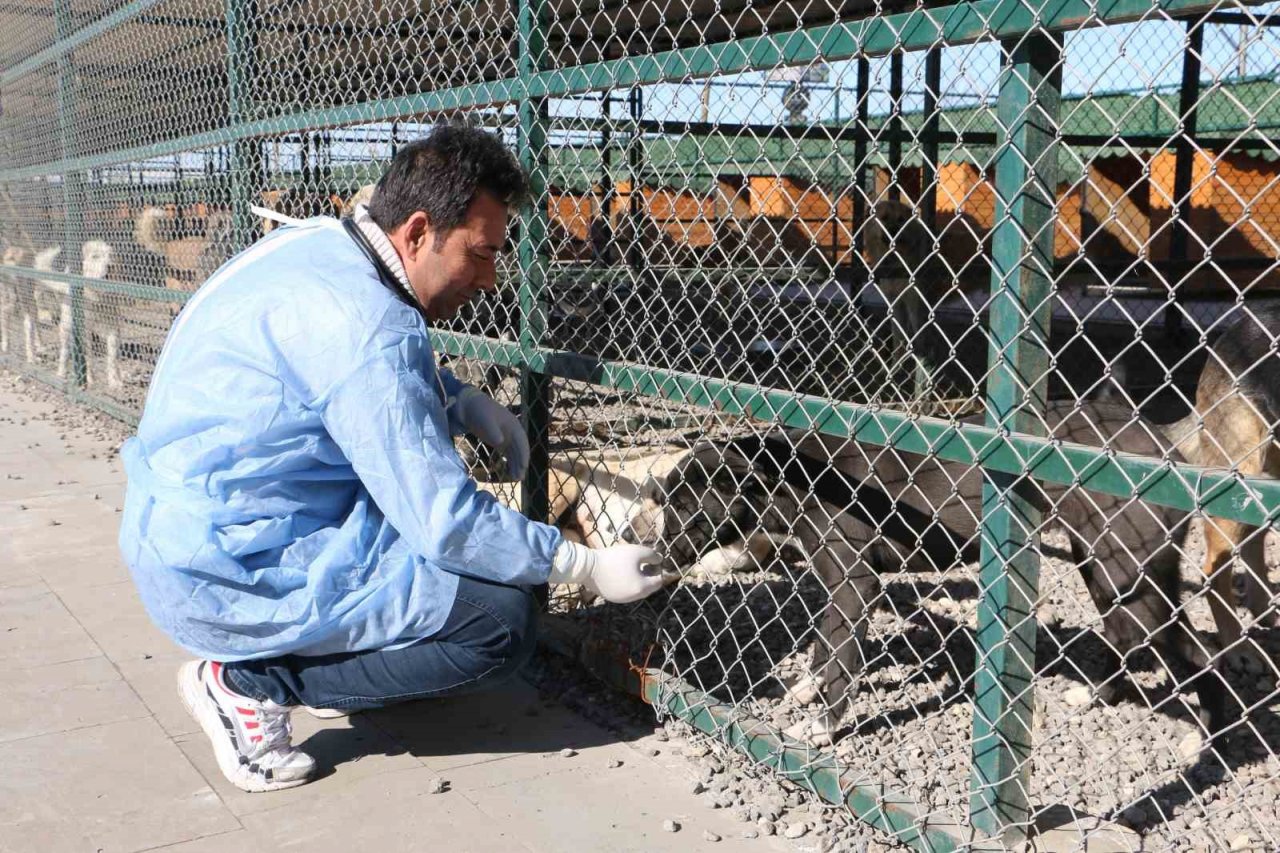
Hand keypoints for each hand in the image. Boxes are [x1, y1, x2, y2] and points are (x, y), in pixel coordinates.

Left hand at [455, 387, 528, 480]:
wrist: (467, 405)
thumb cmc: (478, 411)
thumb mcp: (485, 420)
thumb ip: (493, 431)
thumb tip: (500, 442)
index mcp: (513, 424)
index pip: (522, 441)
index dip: (523, 454)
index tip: (524, 466)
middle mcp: (512, 431)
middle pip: (520, 449)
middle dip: (521, 463)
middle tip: (519, 478)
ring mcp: (506, 436)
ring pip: (514, 453)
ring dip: (516, 465)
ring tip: (515, 479)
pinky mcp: (498, 440)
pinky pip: (508, 453)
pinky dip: (510, 462)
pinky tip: (509, 472)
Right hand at [549, 542, 670, 603]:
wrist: (588, 567)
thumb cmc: (615, 558)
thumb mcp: (637, 551)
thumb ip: (652, 555)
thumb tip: (660, 559)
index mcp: (642, 588)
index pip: (659, 581)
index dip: (659, 569)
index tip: (653, 559)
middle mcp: (634, 597)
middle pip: (648, 588)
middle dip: (649, 575)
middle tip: (645, 562)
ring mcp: (622, 599)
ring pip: (636, 590)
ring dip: (638, 580)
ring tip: (633, 566)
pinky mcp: (612, 598)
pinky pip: (625, 591)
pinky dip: (628, 583)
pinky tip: (621, 572)